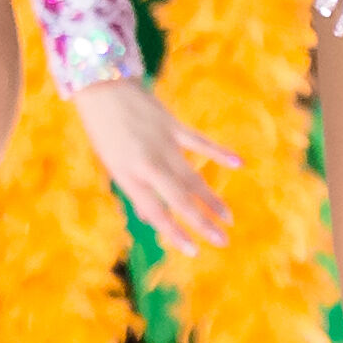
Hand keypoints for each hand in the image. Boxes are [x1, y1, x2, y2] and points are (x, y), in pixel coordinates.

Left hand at [73, 78, 239, 253]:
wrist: (104, 91)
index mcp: (128, 176)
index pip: (156, 213)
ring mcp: (163, 144)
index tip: (194, 251)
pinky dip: (220, 153)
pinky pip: (200, 143)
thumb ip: (135, 190)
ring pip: (193, 177)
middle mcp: (147, 164)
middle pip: (179, 199)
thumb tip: (150, 219)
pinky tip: (238, 164)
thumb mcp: (113, 165)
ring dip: (211, 199)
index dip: (175, 234)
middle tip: (223, 241)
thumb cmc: (106, 133)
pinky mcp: (175, 127)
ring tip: (228, 217)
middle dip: (202, 222)